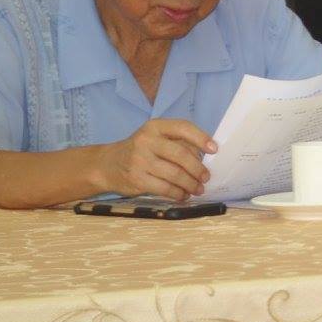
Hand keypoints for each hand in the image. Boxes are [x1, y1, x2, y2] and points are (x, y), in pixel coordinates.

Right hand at [94, 119, 215, 199]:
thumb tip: (206, 154)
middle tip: (206, 177)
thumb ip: (177, 142)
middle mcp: (146, 141)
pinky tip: (183, 195)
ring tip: (198, 189)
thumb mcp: (155, 138)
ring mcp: (140, 160)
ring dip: (190, 184)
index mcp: (155, 126)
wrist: (107, 165)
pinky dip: (178, 193)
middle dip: (198, 168)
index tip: (214, 149)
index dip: (201, 138)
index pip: (182, 128)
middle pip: (181, 155)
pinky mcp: (137, 179)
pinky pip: (164, 188)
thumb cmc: (140, 150)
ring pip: (174, 174)